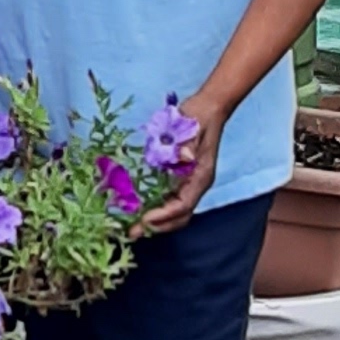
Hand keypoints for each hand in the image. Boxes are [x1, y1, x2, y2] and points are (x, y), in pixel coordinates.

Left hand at [139, 92, 226, 235]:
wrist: (208, 107)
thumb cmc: (198, 117)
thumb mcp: (192, 126)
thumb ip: (188, 143)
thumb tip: (184, 156)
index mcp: (200, 176)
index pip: (183, 205)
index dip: (164, 216)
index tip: (144, 220)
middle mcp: (196, 185)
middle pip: (179, 217)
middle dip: (156, 226)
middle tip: (131, 232)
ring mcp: (189, 184)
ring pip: (174, 213)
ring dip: (154, 222)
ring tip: (131, 226)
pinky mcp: (181, 179)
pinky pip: (169, 201)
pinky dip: (154, 210)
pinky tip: (137, 209)